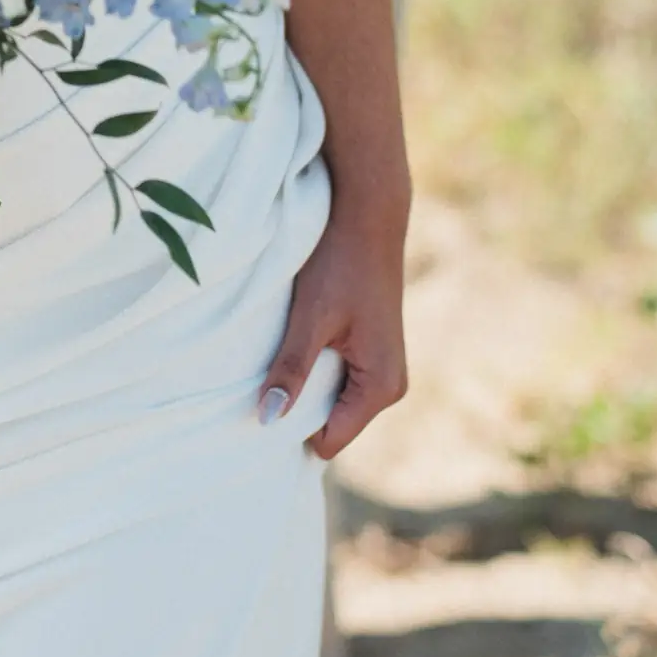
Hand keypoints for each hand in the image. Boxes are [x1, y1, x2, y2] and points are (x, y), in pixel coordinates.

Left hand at [261, 210, 406, 460]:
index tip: (265, 402)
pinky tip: (302, 343)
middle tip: (270, 375)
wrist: (370, 216)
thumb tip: (267, 419)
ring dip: (307, 384)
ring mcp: (386, 370)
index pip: (329, 440)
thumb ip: (290, 370)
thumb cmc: (341, 262)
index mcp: (380, 386)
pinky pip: (340, 381)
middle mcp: (391, 386)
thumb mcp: (310, 318)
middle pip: (332, 424)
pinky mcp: (376, 353)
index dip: (293, 427)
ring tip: (287, 353)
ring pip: (333, 401)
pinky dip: (317, 368)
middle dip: (300, 406)